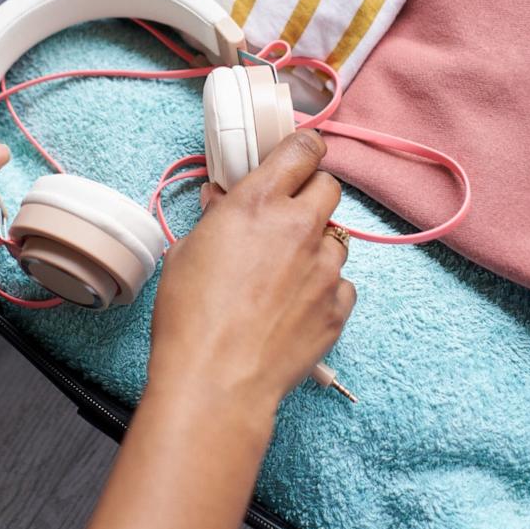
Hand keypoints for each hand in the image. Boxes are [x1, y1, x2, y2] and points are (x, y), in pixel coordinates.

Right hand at [148, 130, 355, 413]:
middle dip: (311, 194)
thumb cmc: (190, 316)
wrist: (217, 380)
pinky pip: (342, 283)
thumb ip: (215, 218)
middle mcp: (300, 227)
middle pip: (329, 187)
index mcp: (259, 203)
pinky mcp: (337, 307)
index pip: (303, 149)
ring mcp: (325, 269)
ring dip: (317, 244)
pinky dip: (325, 288)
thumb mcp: (187, 252)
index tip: (301, 154)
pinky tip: (296, 304)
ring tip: (287, 270)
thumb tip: (223, 200)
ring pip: (338, 237)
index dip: (304, 148)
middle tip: (287, 214)